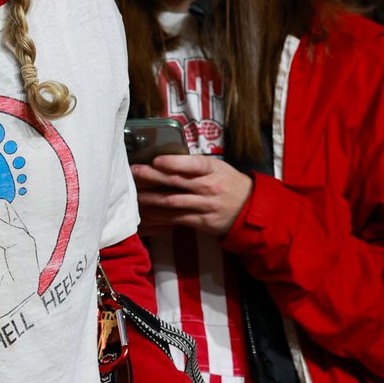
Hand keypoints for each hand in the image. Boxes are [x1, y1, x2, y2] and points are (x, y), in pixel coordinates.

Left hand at [131, 155, 253, 236]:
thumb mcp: (218, 167)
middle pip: (176, 181)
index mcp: (213, 169)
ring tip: (134, 194)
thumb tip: (166, 160)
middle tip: (133, 172)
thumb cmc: (229, 183)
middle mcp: (208, 187)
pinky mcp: (201, 222)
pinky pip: (175, 219)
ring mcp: (204, 206)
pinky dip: (158, 217)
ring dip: (150, 199)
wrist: (250, 210)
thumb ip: (195, 165)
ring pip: (172, 202)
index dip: (174, 162)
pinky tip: (145, 214)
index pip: (193, 164)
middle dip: (152, 177)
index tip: (156, 160)